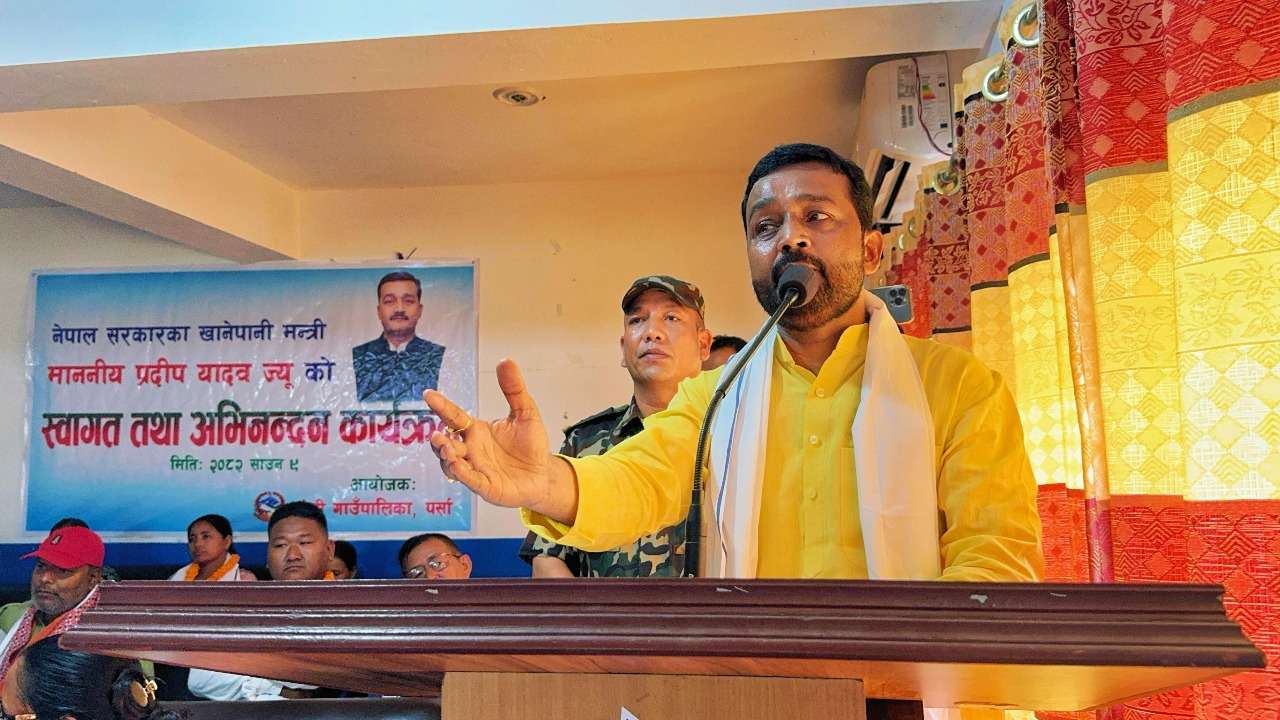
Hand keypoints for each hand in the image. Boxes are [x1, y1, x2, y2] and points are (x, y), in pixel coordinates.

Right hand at [426, 359, 573, 517]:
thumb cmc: (530, 445)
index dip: (441, 406)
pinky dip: (462, 474)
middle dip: (439, 440)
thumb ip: (514, 389)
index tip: (428, 394)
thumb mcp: (526, 413)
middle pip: (446, 443)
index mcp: (476, 430)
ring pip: (451, 464)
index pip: (453, 416)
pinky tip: (457, 466)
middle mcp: (471, 449)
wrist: (544, 474)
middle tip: (438, 435)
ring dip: (447, 458)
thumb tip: (506, 360)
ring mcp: (476, 468)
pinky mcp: (485, 486)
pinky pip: (470, 480)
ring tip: (448, 450)